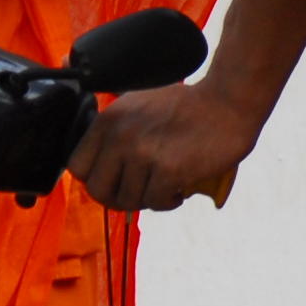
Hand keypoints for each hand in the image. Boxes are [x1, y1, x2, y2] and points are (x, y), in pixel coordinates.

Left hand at [71, 80, 262, 211]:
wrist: (227, 102)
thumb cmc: (186, 105)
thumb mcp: (138, 102)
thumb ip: (113, 126)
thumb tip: (89, 145)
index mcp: (109, 119)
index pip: (77, 166)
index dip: (95, 178)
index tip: (113, 180)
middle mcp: (121, 136)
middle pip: (97, 191)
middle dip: (117, 198)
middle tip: (137, 193)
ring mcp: (144, 154)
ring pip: (128, 201)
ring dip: (146, 200)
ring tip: (163, 188)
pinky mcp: (168, 170)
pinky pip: (155, 203)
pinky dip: (167, 202)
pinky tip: (178, 190)